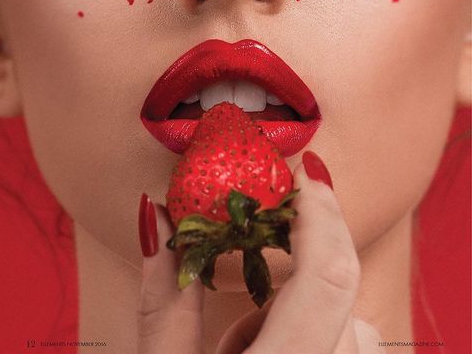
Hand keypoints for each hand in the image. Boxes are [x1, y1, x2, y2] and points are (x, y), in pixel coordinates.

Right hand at [136, 151, 384, 353]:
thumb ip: (162, 297)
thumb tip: (157, 217)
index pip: (327, 276)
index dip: (321, 214)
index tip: (303, 174)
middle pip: (338, 299)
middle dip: (293, 276)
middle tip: (248, 283)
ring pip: (351, 329)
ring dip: (301, 320)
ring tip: (244, 352)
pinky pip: (352, 352)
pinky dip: (317, 343)